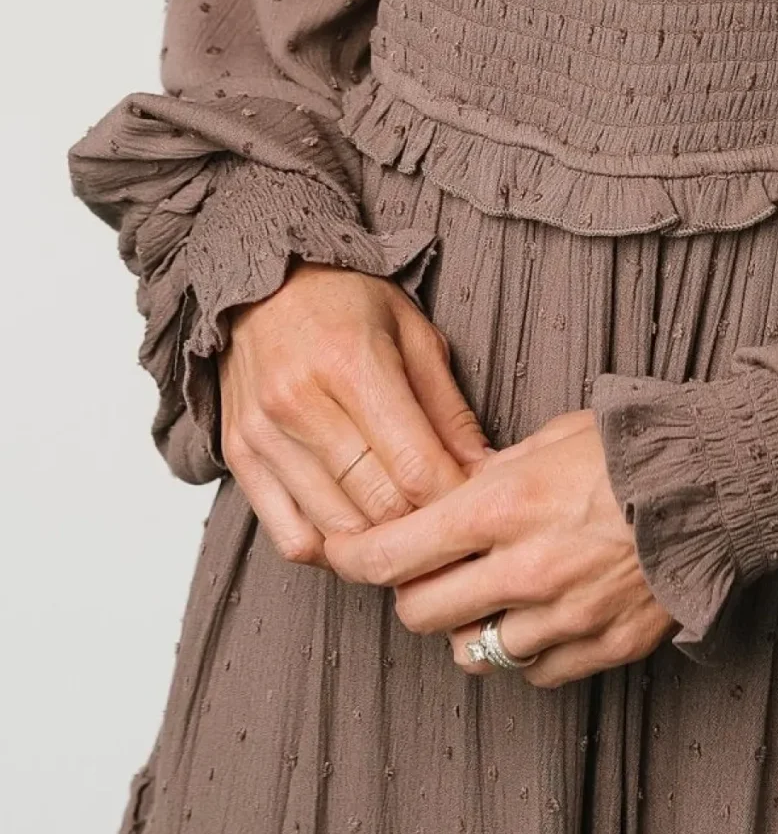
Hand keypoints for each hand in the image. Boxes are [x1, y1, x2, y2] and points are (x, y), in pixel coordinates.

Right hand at [217, 265, 492, 566]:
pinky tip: (354, 530)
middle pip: (378, 505)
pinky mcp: (239, 458)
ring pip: (336, 532)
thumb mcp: (414, 332)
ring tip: (407, 527)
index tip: (476, 501)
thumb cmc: (345, 303)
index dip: (455, 497)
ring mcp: (263, 435)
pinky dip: (329, 550)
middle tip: (447, 520)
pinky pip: (288, 538)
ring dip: (380, 543)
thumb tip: (483, 470)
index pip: (415, 466)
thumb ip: (448, 407)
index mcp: (352, 362)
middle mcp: (300, 403)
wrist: (262, 283)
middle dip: (423, 525)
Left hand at [320, 407, 676, 686]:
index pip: (394, 554)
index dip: (354, 558)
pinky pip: (534, 671)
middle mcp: (523, 570)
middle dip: (411, 594)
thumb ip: (491, 474)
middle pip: (420, 612)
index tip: (342, 554)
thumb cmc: (634, 450)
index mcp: (503, 508)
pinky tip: (543, 613)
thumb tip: (444, 494)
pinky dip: (527, 649)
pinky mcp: (600, 649)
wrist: (721, 486)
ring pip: (473, 653)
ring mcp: (562, 618)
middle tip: (427, 573)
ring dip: (471, 626)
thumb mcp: (551, 439)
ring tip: (493, 594)